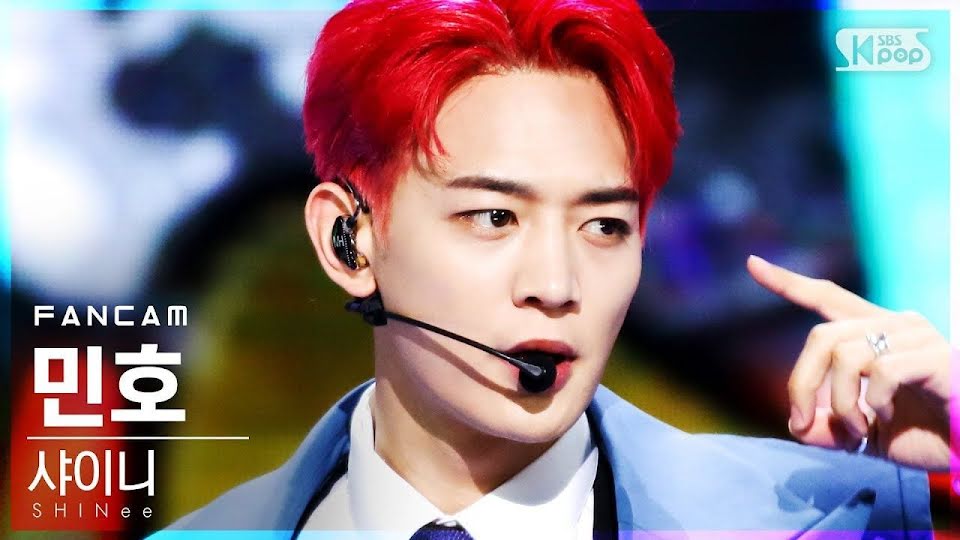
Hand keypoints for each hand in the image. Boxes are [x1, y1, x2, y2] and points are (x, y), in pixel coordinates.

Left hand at [747, 255, 953, 470]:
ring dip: (842, 404)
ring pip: (846, 356)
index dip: (788, 283)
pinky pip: (882, 372)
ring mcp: (917, 337)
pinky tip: (889, 417)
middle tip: (803, 422)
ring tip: (861, 429)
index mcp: (874, 333)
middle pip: (821, 337)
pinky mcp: (937, 357)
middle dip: (801, 384)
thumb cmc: (926, 435)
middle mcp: (894, 324)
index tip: (752, 264)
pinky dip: (873, 403)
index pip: (826, 298)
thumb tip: (797, 425)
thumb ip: (827, 427)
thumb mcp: (862, 434)